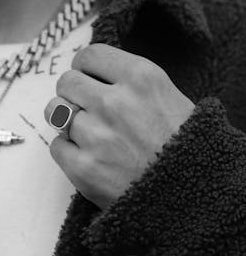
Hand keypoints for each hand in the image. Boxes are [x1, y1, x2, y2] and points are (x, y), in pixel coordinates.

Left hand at [44, 43, 195, 211]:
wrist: (198, 201)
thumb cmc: (187, 148)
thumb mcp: (169, 97)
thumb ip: (130, 80)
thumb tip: (93, 72)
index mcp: (141, 77)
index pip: (90, 54)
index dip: (86, 66)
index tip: (88, 76)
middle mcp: (115, 102)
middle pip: (68, 81)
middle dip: (74, 92)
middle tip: (87, 106)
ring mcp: (97, 136)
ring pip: (56, 111)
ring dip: (67, 119)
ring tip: (87, 131)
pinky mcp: (84, 169)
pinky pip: (57, 145)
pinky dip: (69, 150)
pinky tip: (90, 156)